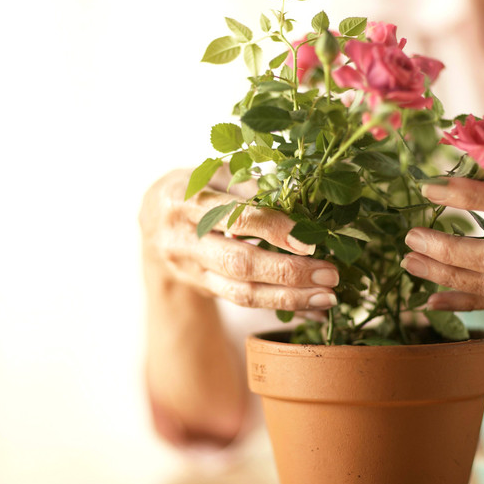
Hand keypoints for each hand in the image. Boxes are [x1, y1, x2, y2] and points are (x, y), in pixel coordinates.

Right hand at [139, 168, 338, 310]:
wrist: (154, 221)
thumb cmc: (195, 187)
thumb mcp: (215, 173)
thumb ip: (249, 185)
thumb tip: (299, 200)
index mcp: (184, 201)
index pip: (233, 218)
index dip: (272, 229)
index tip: (309, 241)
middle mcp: (183, 239)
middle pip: (239, 263)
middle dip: (288, 272)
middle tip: (329, 275)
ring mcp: (192, 270)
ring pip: (241, 293)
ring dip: (288, 298)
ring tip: (327, 298)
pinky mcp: (204, 289)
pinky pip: (245, 303)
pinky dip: (282, 307)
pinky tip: (313, 310)